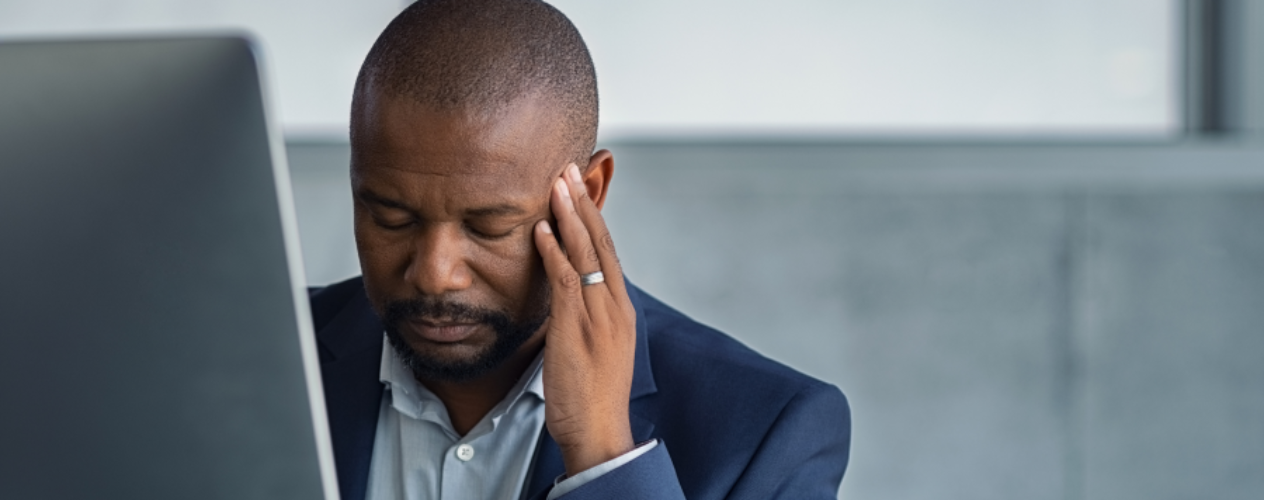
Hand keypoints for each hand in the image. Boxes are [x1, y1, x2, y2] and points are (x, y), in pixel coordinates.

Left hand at [533, 163, 636, 476]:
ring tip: (557, 182)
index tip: (581, 188)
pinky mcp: (578, 328)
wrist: (599, 432)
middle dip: (585, 203)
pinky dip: (554, 251)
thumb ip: (583, 318)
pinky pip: (567, 280)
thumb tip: (566, 298)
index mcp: (620, 310)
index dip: (594, 217)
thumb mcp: (594, 349)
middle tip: (571, 167)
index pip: (609, 252)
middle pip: (602, 243)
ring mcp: (599, 316)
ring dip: (570, 215)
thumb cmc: (591, 397)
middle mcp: (615, 306)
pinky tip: (542, 228)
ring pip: (587, 253)